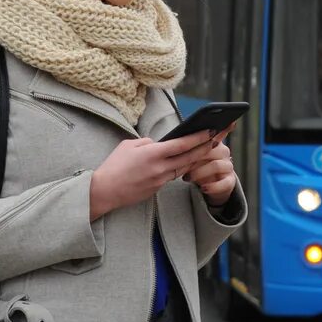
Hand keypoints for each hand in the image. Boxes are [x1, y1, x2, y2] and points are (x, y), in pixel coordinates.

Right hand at [89, 131, 218, 219]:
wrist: (104, 191)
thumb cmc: (114, 165)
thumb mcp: (129, 145)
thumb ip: (147, 142)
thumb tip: (158, 143)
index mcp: (153, 153)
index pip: (182, 144)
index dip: (198, 137)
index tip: (210, 131)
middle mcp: (160, 167)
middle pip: (189, 157)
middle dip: (205, 148)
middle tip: (216, 139)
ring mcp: (160, 180)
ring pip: (184, 168)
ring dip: (195, 159)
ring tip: (206, 150)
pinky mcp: (157, 189)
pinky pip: (173, 177)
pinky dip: (181, 169)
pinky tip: (187, 163)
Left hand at [184, 132, 236, 206]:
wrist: (209, 184)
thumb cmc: (196, 166)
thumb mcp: (191, 156)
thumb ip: (187, 147)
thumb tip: (172, 142)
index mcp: (214, 141)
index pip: (211, 134)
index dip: (205, 136)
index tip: (198, 136)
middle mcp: (224, 152)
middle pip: (211, 149)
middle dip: (194, 158)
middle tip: (179, 166)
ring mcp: (228, 166)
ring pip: (216, 165)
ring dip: (199, 172)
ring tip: (186, 178)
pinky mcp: (230, 181)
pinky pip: (224, 183)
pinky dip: (212, 186)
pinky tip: (203, 188)